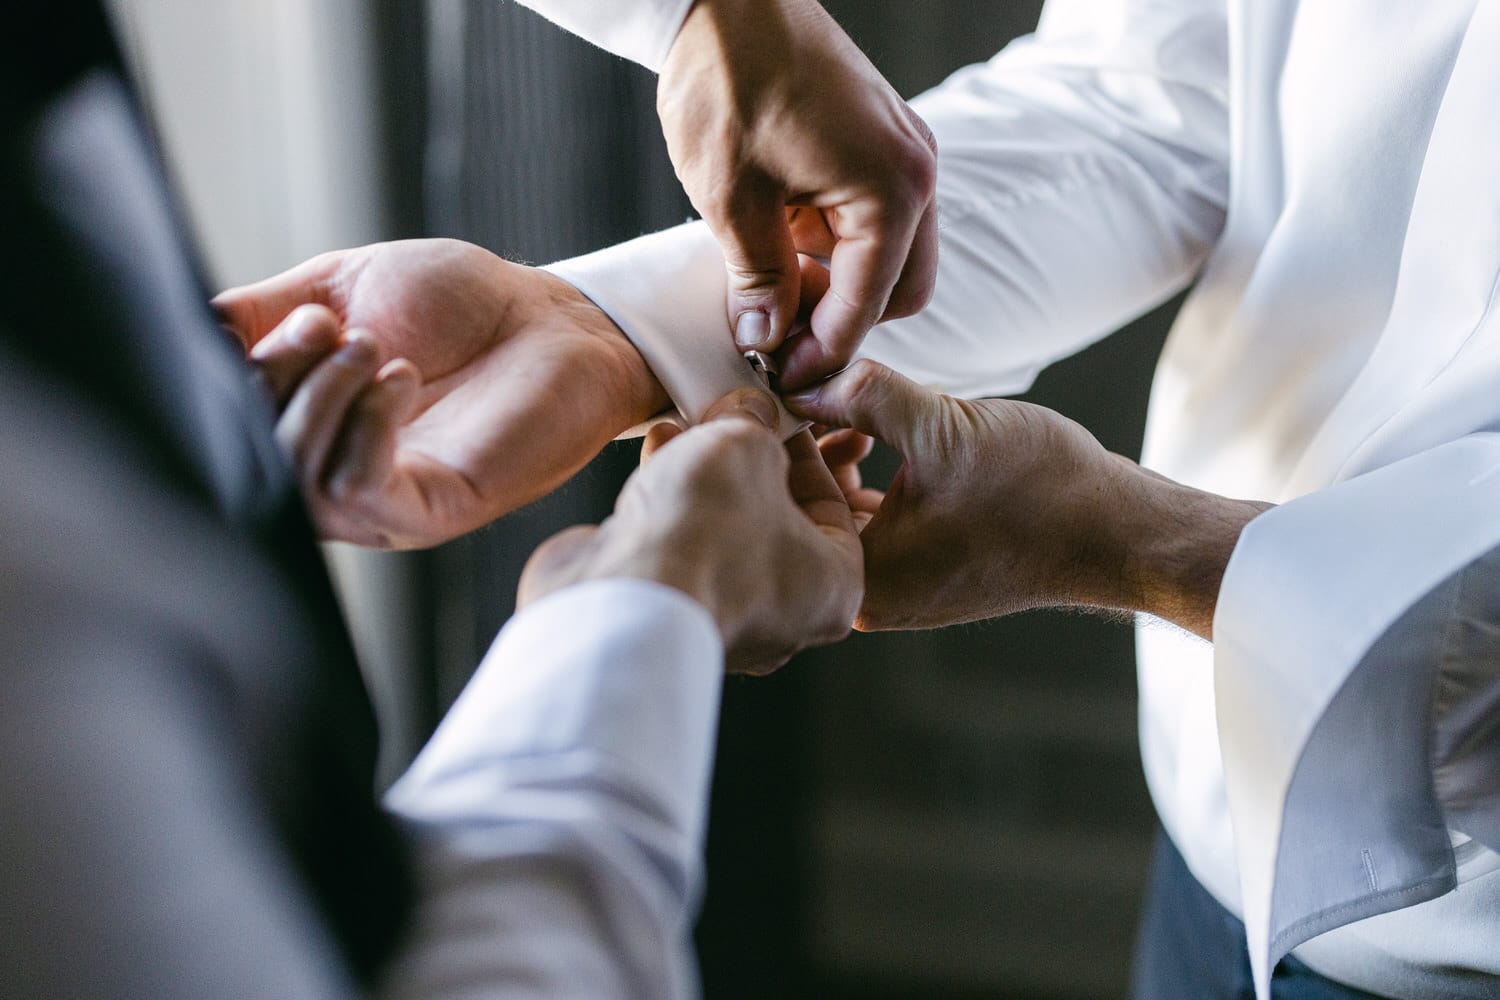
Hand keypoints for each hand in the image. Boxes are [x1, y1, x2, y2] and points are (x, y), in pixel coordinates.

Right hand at [214, 239, 667, 547]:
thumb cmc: (461, 306)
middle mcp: (336, 475)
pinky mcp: (434, 510)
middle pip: (254, 459)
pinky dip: (365, 427)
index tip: (305, 316)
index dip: (244, 373)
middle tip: (330, 326)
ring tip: (369, 345)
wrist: (558, 318)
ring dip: (323, 398)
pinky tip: (400, 378)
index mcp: (308, 427)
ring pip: (299, 482)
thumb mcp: (344, 287)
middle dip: (279, 380)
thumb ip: (264, 313)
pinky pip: (361, 492)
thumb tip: (189, 330)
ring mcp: (384, 501)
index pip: (232, 427)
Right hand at [519, 389, 862, 673]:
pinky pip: (683, 550)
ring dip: (703, 476)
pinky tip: (656, 457)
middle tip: (732, 420)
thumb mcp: (747, 447)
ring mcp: (727, 622)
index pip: (835, 507)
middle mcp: (786, 618)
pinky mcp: (672, 618)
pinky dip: (672, 505)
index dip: (806, 451)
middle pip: (775, 518)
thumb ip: (754, 423)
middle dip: (747, 461)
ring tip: (684, 430)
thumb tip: (748, 411)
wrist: (624, 597)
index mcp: (833, 589)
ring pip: (724, 531)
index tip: (781, 419)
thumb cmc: (706, 540)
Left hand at [657, 0, 938, 388]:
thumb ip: (758, 279)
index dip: (822, 353)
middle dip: (843, 324)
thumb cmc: (728, 81)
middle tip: (777, 339)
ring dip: (839, 286)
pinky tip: (781, 247)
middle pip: (902, 290)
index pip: (870, 306)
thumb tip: (765, 338)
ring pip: (892, 257)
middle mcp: (916, 173)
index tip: (780, 378)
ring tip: (770, 292)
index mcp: (893, 189)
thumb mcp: (732, 198)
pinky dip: (837, 248)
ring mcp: (904, 155)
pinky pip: (875, 220)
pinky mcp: (882, 144)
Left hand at [788, 361, 1271, 637]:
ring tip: (852, 403)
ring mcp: (903, 589)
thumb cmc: (1042, 490)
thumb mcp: (942, 428)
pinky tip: (884, 433)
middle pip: (810, 511)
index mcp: (865, 578)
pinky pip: (877, 520)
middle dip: (809, 443)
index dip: (782, 433)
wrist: (1119, 531)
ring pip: (844, 512)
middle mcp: (874, 597)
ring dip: (841, 455)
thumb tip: (804, 374)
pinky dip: (873, 476)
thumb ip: (865, 396)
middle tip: (809, 385)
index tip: (778, 383)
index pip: (790, 503)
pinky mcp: (928, 572)